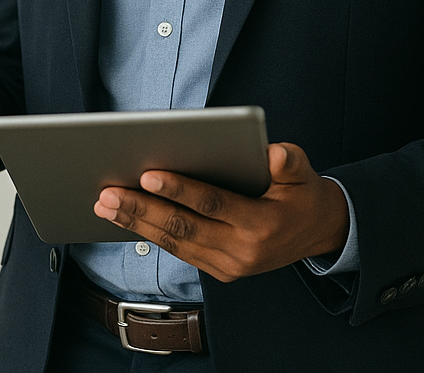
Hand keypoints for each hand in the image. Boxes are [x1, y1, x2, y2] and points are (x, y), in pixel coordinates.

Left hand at [93, 142, 348, 281]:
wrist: (319, 233)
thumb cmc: (302, 193)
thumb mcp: (304, 172)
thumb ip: (288, 161)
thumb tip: (273, 152)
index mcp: (262, 224)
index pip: (213, 204)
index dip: (179, 189)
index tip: (147, 174)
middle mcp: (243, 251)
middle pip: (184, 229)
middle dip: (142, 210)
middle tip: (107, 193)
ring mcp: (229, 266)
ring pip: (175, 244)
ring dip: (137, 224)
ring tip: (105, 204)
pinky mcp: (220, 271)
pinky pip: (180, 252)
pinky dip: (150, 235)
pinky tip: (125, 218)